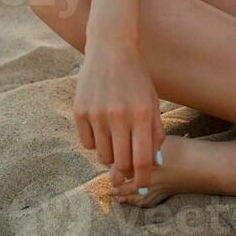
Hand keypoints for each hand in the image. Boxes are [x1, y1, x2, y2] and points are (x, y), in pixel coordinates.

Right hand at [73, 39, 163, 191]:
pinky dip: (95, 142)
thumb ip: (155, 133)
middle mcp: (119, 116)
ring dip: (110, 156)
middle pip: (120, 162)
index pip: (142, 160)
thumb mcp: (152, 103)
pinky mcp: (80, 112)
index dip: (142, 178)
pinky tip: (102, 127)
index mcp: (141, 114)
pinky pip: (87, 143)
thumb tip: (154, 164)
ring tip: (116, 141)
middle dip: (125, 171)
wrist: (111, 50)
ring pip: (102, 156)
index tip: (142, 185)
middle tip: (127, 169)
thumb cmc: (136, 79)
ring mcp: (96, 114)